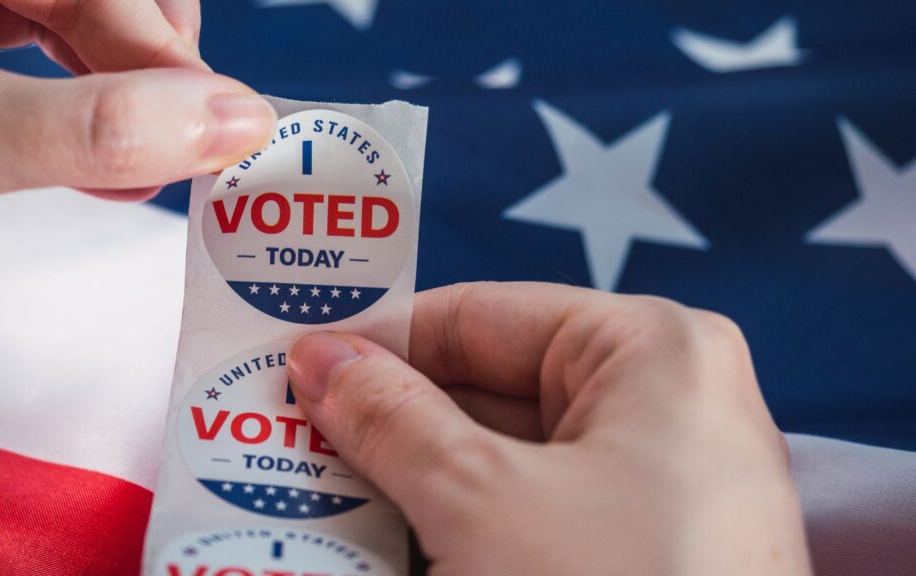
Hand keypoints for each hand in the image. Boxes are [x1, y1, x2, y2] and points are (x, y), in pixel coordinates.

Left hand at [0, 0, 274, 242]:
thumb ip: (91, 127)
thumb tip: (229, 120)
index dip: (163, 44)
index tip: (218, 124)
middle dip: (149, 67)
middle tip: (180, 141)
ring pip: (76, 18)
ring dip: (124, 94)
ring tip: (139, 164)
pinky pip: (42, 51)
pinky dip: (82, 107)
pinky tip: (100, 159)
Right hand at [287, 282, 811, 575]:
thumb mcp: (480, 501)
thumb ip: (392, 419)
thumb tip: (323, 360)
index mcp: (653, 350)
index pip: (484, 314)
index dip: (383, 339)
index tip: (300, 363)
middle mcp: (667, 405)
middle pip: (492, 387)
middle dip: (391, 420)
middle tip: (291, 434)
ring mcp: (662, 486)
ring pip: (508, 458)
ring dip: (418, 481)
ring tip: (318, 492)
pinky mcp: (646, 550)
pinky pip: (535, 514)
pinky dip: (464, 524)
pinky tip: (387, 543)